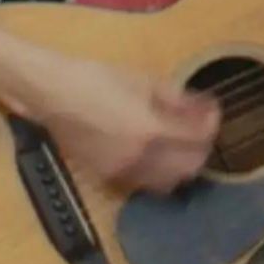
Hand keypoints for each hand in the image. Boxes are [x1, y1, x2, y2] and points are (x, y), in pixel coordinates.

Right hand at [32, 56, 218, 194]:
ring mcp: (120, 171)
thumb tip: (205, 109)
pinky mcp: (106, 176)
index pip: (197, 138)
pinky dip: (159, 173)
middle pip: (189, 168)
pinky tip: (157, 153)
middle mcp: (137, 158)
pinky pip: (143, 183)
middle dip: (201, 148)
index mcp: (149, 130)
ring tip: (182, 143)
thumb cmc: (96, 80)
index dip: (212, 124)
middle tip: (201, 129)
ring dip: (182, 165)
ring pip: (168, 182)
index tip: (212, 112)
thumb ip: (180, 99)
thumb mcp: (145, 81)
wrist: (51, 93)